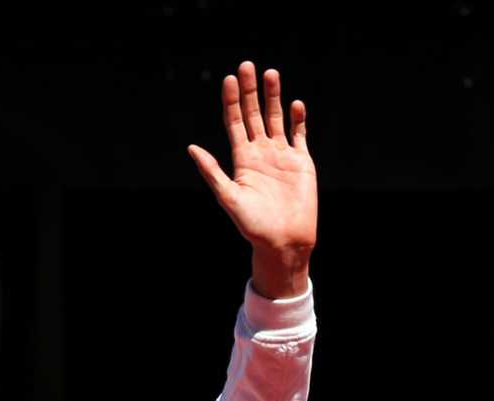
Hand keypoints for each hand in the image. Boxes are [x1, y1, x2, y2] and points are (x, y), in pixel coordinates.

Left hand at [189, 62, 316, 298]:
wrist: (284, 242)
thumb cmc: (253, 225)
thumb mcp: (228, 198)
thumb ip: (212, 172)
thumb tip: (191, 148)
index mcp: (241, 159)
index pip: (235, 122)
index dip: (232, 100)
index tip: (229, 79)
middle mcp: (260, 153)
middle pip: (254, 114)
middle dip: (251, 91)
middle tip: (247, 66)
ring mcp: (282, 156)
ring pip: (276, 119)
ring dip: (274, 97)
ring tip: (271, 74)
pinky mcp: (302, 163)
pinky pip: (299, 135)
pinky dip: (298, 120)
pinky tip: (295, 105)